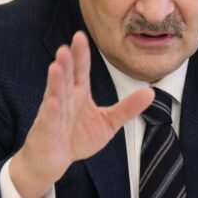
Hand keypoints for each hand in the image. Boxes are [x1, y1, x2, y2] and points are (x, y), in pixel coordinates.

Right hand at [9, 31, 153, 197]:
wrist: (53, 161)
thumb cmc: (77, 138)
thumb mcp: (108, 122)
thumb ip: (127, 108)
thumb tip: (150, 92)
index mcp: (79, 93)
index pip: (80, 70)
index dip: (80, 54)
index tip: (80, 36)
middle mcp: (65, 98)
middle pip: (67, 76)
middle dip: (67, 61)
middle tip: (68, 44)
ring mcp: (54, 113)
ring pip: (55, 93)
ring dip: (56, 80)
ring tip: (56, 65)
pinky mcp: (47, 130)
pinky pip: (50, 119)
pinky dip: (52, 110)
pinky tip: (54, 101)